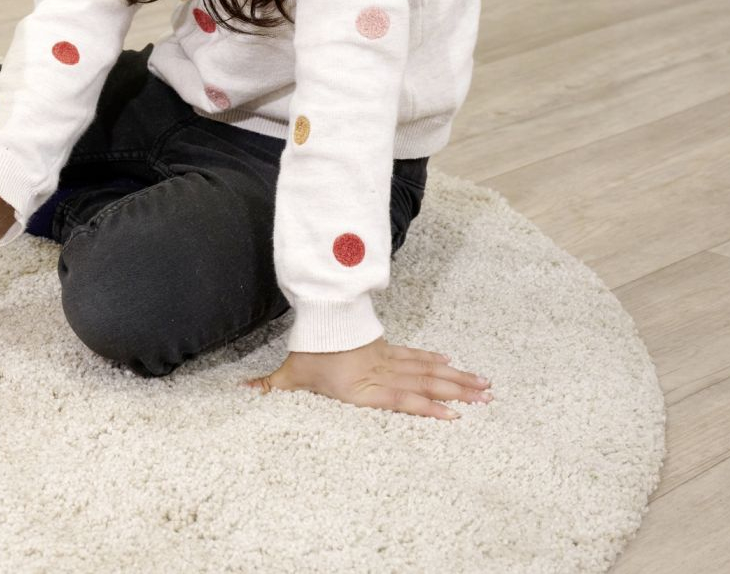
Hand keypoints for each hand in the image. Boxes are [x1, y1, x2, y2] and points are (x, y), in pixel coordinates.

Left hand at [243, 336, 492, 420]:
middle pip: (424, 383)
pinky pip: (415, 357)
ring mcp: (388, 360)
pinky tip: (452, 364)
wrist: (316, 313)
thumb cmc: (307, 349)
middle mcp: (381, 374)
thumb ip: (270, 388)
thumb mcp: (290, 374)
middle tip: (487, 399)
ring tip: (483, 386)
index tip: (455, 415)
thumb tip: (243, 393)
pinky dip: (434, 361)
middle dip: (457, 392)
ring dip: (455, 378)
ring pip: (427, 370)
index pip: (401, 399)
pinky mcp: (386, 349)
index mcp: (363, 387)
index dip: (428, 407)